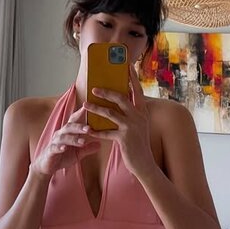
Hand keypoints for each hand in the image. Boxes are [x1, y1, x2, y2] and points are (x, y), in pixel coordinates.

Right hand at [30, 105, 100, 179]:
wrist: (47, 166)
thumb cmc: (62, 156)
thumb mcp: (78, 153)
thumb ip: (87, 148)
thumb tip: (100, 144)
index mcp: (67, 132)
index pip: (74, 120)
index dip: (80, 114)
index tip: (90, 108)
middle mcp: (60, 134)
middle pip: (69, 127)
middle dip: (79, 127)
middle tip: (89, 128)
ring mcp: (55, 142)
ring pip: (63, 137)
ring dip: (73, 139)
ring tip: (82, 141)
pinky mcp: (50, 151)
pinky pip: (54, 148)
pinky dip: (59, 147)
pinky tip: (64, 148)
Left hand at [88, 64, 156, 180]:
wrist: (144, 164)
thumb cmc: (138, 143)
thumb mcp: (138, 125)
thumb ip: (131, 112)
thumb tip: (120, 98)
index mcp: (142, 111)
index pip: (137, 90)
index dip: (131, 77)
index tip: (126, 65)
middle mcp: (138, 116)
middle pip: (121, 98)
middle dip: (106, 92)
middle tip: (93, 88)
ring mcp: (132, 127)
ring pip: (110, 113)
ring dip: (95, 108)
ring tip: (84, 105)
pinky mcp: (124, 138)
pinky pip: (106, 132)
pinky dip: (95, 131)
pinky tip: (87, 129)